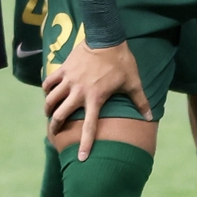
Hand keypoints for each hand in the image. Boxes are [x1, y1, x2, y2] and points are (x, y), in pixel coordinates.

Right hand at [42, 37, 148, 156]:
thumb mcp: (133, 82)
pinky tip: (48, 92)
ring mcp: (69, 80)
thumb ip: (140, 101)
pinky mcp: (63, 69)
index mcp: (96, 98)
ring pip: (51, 99)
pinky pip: (49, 82)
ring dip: (48, 109)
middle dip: (55, 127)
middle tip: (53, 133)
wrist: (106, 38)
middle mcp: (79, 92)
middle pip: (61, 114)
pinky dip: (47, 89)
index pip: (90, 126)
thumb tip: (150, 117)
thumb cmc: (121, 62)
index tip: (81, 158)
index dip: (86, 144)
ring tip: (48, 114)